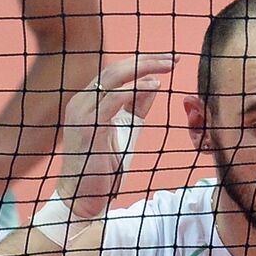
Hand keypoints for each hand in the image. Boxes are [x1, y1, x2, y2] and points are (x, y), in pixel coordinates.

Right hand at [56, 56, 172, 220]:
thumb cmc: (103, 167)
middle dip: (146, 60)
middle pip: (115, 69)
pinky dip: (134, 90)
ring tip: (168, 66)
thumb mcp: (127, 131)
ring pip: (113, 78)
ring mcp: (82, 112)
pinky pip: (112, 99)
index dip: (143, 63)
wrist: (82, 197)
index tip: (169, 61)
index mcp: (89, 101)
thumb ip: (137, 108)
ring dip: (143, 69)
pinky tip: (155, 86)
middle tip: (173, 59)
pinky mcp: (88, 126)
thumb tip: (152, 85)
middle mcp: (81, 101)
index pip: (116, 72)